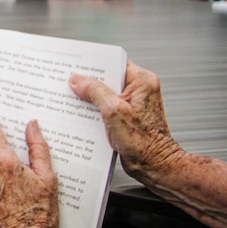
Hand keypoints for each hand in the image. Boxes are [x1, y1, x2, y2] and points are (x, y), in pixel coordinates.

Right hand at [69, 60, 183, 181]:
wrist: (154, 166)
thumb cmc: (144, 143)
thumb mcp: (114, 111)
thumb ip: (94, 91)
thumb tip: (78, 80)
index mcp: (142, 81)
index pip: (113, 62)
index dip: (94, 62)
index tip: (77, 64)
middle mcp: (139, 89)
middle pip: (108, 76)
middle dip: (88, 81)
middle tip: (72, 82)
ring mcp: (133, 102)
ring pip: (105, 91)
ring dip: (90, 96)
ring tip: (76, 98)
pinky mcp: (127, 114)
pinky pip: (106, 104)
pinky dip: (95, 107)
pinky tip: (84, 112)